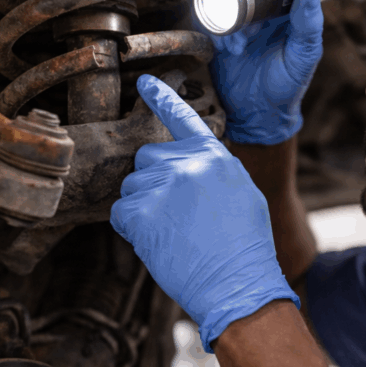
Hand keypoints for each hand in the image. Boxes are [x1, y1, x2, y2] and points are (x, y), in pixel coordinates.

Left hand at [110, 74, 299, 351]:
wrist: (238, 284)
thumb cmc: (244, 249)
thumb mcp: (243, 196)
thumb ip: (214, 173)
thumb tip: (193, 169)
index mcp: (215, 158)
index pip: (183, 119)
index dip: (162, 98)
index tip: (144, 82)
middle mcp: (187, 165)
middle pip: (146, 158)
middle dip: (153, 182)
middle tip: (173, 213)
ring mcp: (163, 188)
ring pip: (132, 187)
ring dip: (143, 208)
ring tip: (173, 233)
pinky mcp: (143, 214)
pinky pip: (121, 212)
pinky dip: (132, 228)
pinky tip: (157, 241)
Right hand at [206, 0, 323, 145]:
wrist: (258, 115)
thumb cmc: (287, 86)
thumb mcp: (303, 56)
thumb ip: (308, 25)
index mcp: (283, 6)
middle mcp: (258, 7)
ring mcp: (234, 19)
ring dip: (220, 5)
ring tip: (235, 36)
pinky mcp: (214, 34)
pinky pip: (203, 16)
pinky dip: (209, 26)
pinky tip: (225, 47)